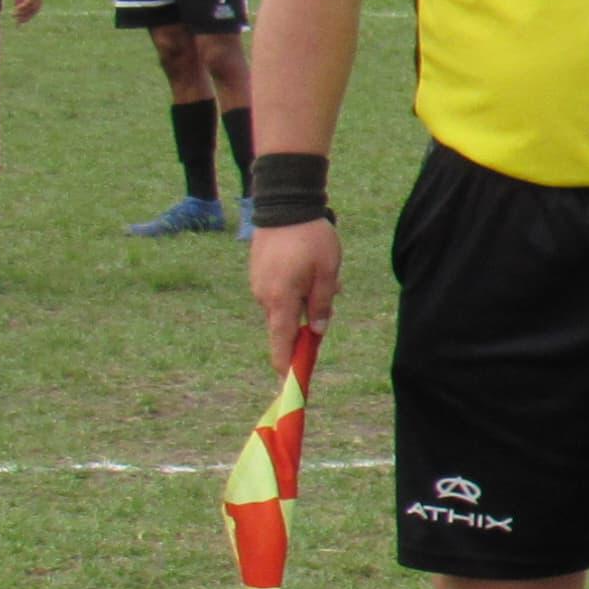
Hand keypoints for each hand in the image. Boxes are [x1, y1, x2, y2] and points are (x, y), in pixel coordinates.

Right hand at [9, 0, 44, 23]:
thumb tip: (18, 6)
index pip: (36, 7)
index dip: (29, 15)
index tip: (21, 21)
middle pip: (36, 8)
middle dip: (27, 16)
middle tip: (18, 23)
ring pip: (33, 5)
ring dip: (23, 12)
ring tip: (14, 16)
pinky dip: (23, 5)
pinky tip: (17, 9)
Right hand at [253, 219, 341, 363]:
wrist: (284, 205)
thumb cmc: (311, 238)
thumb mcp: (327, 272)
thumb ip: (322, 304)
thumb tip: (317, 331)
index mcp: (280, 300)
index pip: (282, 342)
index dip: (287, 364)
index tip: (290, 383)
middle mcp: (264, 297)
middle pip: (286, 325)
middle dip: (308, 321)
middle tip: (330, 297)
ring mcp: (258, 285)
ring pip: (285, 306)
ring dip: (305, 300)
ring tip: (325, 275)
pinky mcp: (258, 274)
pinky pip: (279, 291)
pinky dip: (296, 288)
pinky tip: (311, 268)